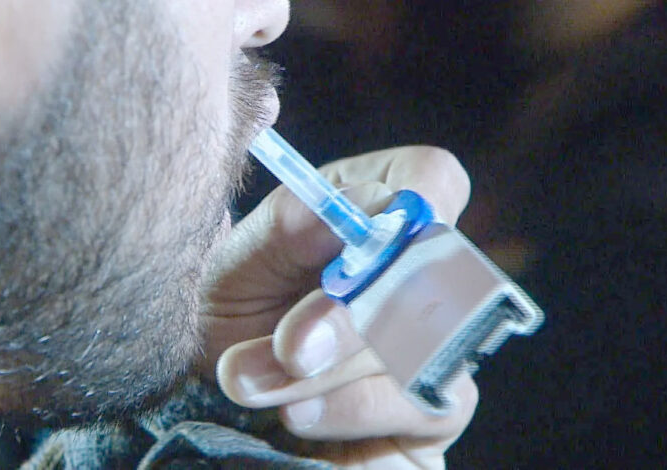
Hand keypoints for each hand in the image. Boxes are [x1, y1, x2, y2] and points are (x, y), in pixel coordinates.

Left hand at [203, 146, 476, 467]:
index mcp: (379, 208)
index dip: (408, 206)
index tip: (351, 243)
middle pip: (431, 271)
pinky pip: (419, 403)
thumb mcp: (239, 263)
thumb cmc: (242, 309)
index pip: (432, 179)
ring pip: (420, 343)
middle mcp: (420, 268)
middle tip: (290, 347)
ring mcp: (439, 336)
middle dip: (350, 314)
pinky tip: (298, 412)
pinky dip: (348, 409)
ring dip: (329, 371)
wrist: (226, 395)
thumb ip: (284, 228)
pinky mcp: (437, 403)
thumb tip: (337, 210)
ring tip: (254, 379)